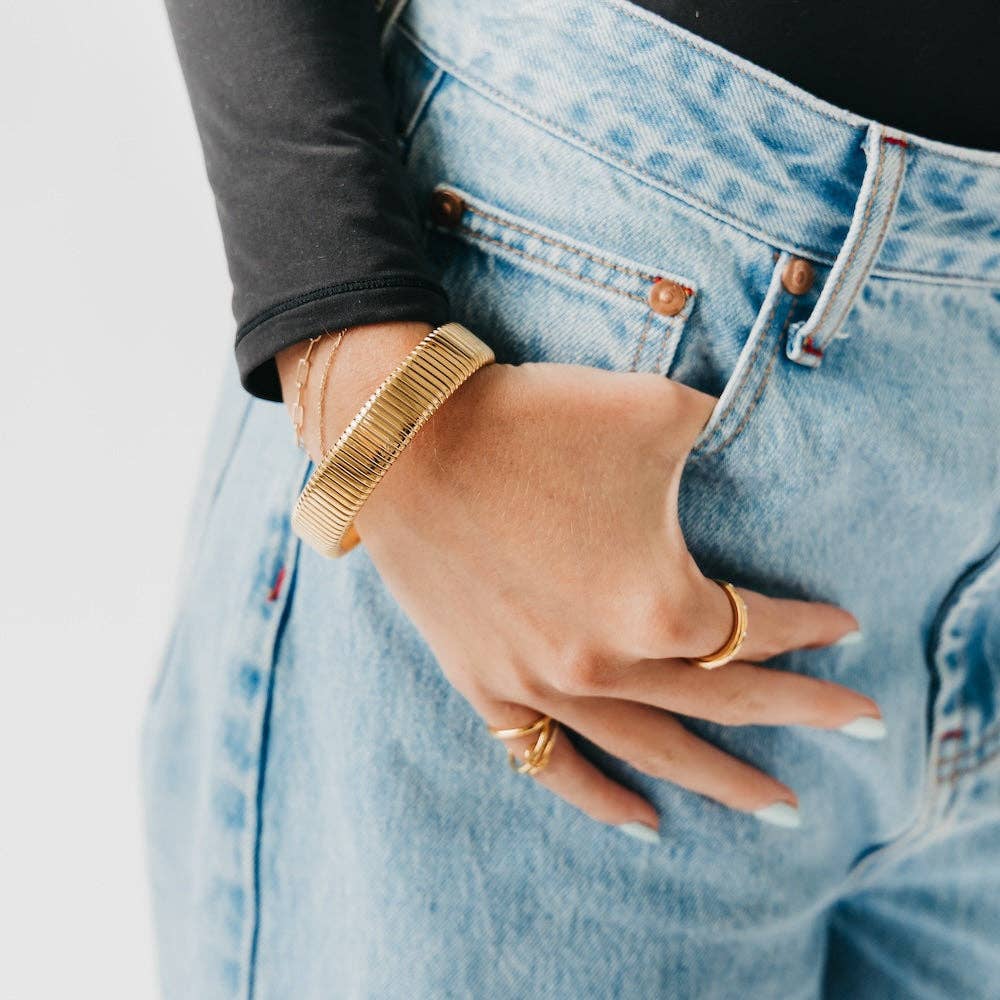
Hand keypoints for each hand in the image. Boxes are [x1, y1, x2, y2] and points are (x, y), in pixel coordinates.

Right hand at [278, 327, 879, 837]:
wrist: (404, 441)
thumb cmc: (533, 421)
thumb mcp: (656, 410)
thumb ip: (718, 428)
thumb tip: (735, 425)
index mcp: (658, 605)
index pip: (757, 628)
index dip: (808, 627)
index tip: (841, 626)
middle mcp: (607, 663)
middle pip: (726, 700)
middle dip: (802, 712)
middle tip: (860, 725)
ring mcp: (542, 684)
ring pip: (651, 750)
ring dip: (720, 780)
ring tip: (777, 808)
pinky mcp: (487, 686)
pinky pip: (552, 764)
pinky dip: (601, 798)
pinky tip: (644, 823)